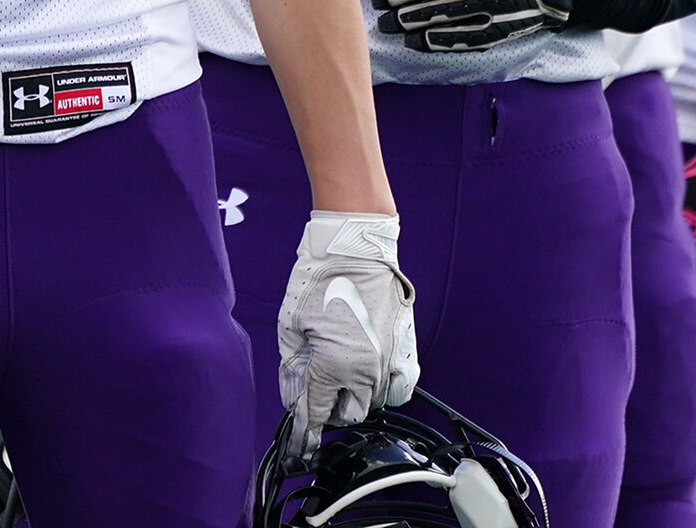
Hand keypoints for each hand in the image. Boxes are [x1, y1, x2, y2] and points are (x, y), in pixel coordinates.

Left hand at [276, 211, 417, 454]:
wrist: (355, 250)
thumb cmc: (318, 280)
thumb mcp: (290, 322)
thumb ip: (292, 363)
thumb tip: (295, 390)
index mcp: (331, 365)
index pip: (316, 412)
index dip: (305, 431)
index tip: (300, 445)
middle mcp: (363, 371)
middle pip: (348, 414)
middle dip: (331, 409)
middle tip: (319, 391)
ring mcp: (389, 362)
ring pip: (373, 401)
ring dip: (355, 396)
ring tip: (341, 372)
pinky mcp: (405, 350)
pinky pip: (399, 387)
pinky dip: (384, 388)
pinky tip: (368, 371)